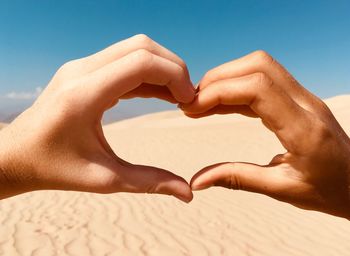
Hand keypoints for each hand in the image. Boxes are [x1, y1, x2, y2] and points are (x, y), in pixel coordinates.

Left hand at [0, 34, 194, 201]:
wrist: (16, 156)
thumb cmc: (54, 168)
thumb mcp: (104, 179)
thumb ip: (149, 182)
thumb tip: (187, 193)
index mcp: (83, 96)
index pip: (141, 62)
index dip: (174, 76)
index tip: (189, 101)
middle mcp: (80, 72)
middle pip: (142, 47)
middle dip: (173, 68)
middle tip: (187, 98)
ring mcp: (80, 67)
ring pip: (134, 49)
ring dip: (161, 68)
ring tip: (178, 97)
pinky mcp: (83, 71)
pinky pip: (124, 60)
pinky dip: (148, 73)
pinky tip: (161, 94)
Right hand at [181, 50, 349, 217]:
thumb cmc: (329, 190)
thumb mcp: (282, 190)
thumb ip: (237, 179)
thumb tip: (197, 181)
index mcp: (304, 128)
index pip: (258, 88)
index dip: (219, 92)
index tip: (192, 109)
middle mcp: (307, 104)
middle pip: (258, 65)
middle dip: (218, 79)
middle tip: (192, 104)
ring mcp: (304, 98)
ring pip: (260, 67)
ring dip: (226, 80)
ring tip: (201, 104)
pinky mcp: (299, 99)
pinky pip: (264, 81)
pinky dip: (237, 88)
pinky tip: (220, 105)